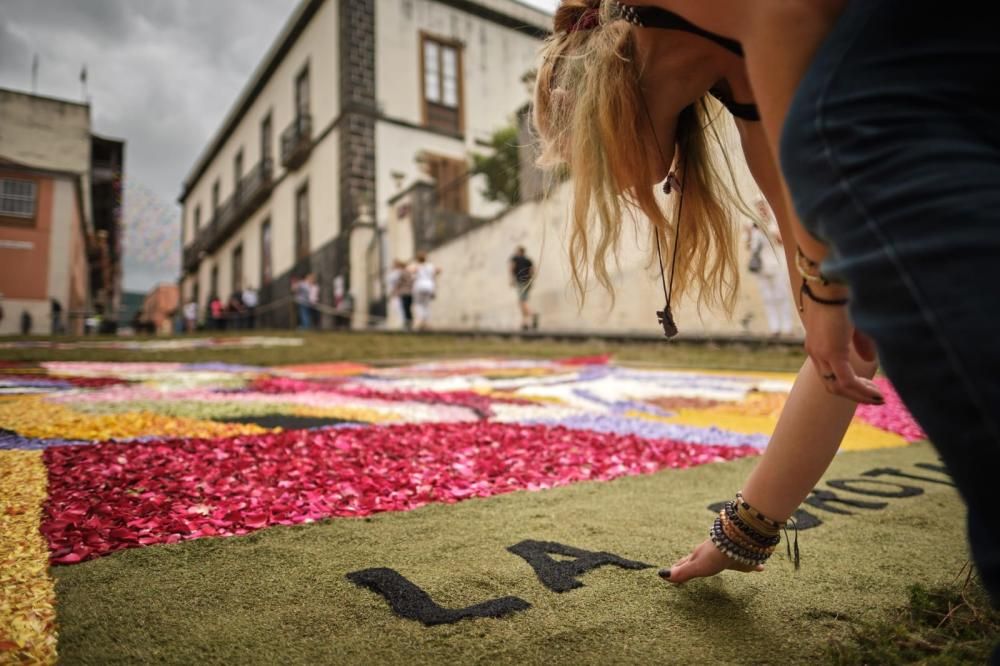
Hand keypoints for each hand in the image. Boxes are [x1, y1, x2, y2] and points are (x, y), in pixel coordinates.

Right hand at [659, 538, 761, 583]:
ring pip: (722, 560)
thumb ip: (682, 572)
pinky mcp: (743, 557)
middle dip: (692, 565)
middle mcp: (711, 554)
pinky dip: (753, 566)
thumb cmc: (714, 555)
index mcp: (698, 557)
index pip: (684, 563)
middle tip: (686, 568)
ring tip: (720, 566)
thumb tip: (662, 575)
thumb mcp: (696, 566)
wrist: (737, 542)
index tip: (669, 573)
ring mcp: (726, 554)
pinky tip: (760, 568)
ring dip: (720, 563)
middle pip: (699, 560)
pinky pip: (748, 563)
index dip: (676, 569)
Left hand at [799, 284, 883, 403]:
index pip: (829, 375)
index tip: (869, 388)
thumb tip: (870, 361)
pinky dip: (861, 389)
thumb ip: (860, 343)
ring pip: (837, 387)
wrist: (830, 285)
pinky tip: (876, 392)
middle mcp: (815, 353)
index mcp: (817, 346)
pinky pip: (846, 380)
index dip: (848, 386)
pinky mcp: (831, 352)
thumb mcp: (854, 324)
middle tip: (876, 397)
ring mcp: (820, 354)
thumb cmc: (842, 298)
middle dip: (854, 395)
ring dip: (859, 395)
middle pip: (831, 385)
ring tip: (878, 397)